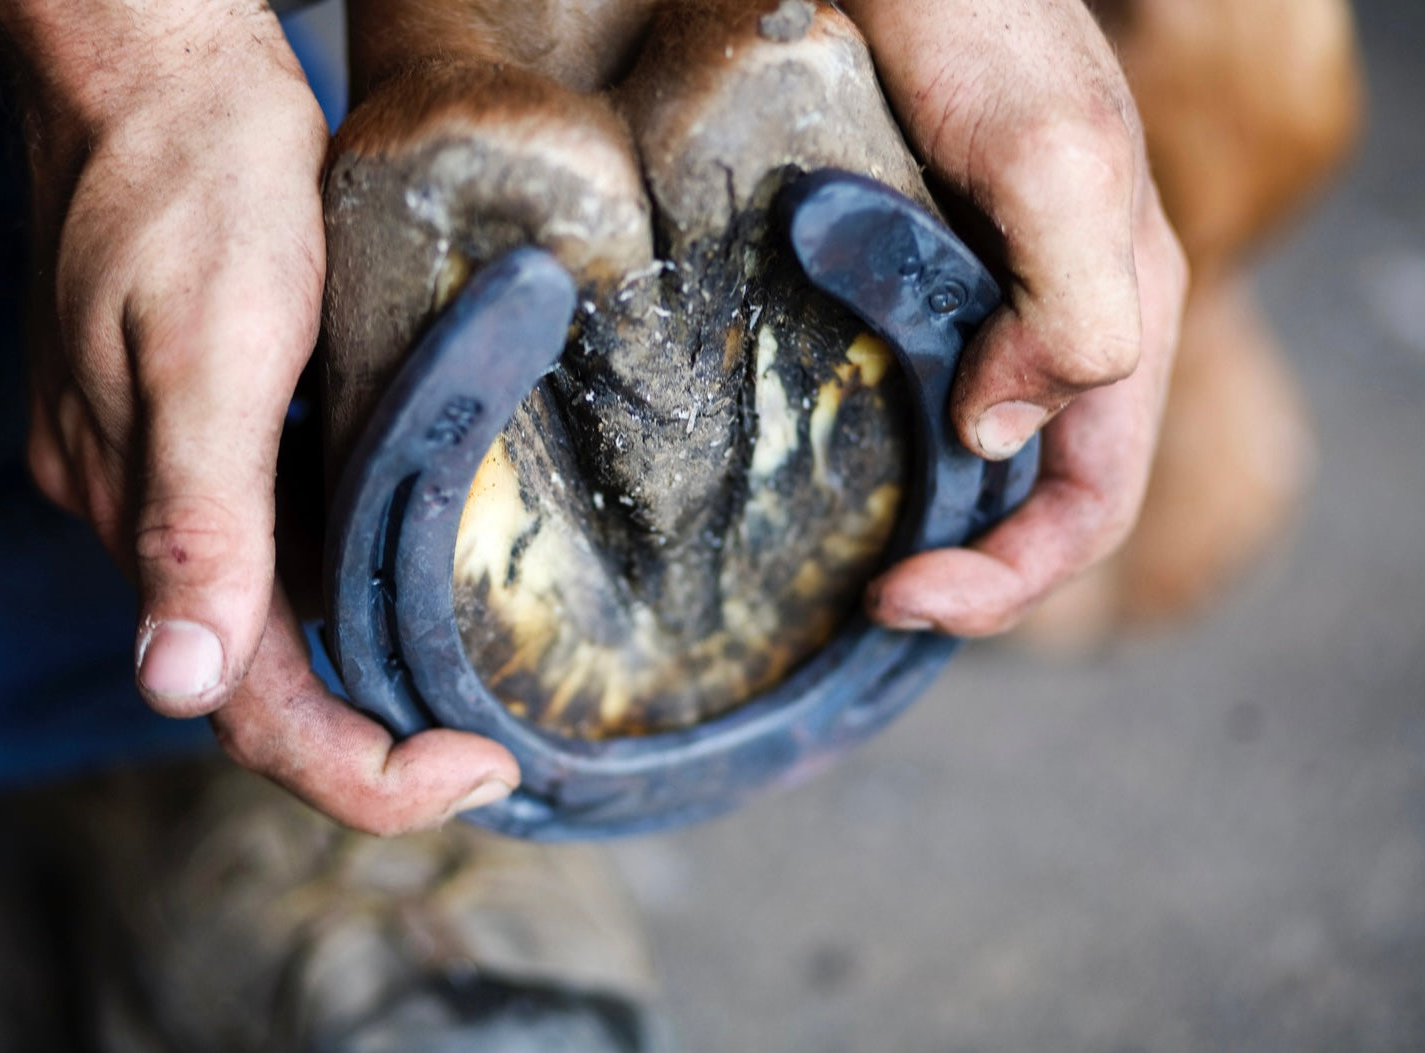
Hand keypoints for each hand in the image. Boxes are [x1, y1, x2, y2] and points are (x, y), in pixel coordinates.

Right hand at [0, 0, 517, 830]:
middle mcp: (151, 519)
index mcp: (147, 521)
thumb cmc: (187, 187)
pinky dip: (350, 576)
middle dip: (381, 739)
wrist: (155, 69)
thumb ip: (192, 525)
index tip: (483, 768)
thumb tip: (177, 686)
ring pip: (275, 616)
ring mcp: (174, 474)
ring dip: (368, 667)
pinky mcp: (206, 429)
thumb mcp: (207, 354)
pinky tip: (418, 558)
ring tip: (479, 682)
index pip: (253, 713)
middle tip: (497, 745)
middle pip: (267, 685)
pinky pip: (280, 538)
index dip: (366, 776)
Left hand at [844, 0, 1189, 633]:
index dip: (1014, 576)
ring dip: (931, 526)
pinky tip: (828, 464)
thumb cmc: (983, 24)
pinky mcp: (921, 279)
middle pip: (1039, 498)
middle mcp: (1060, 324)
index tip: (903, 597)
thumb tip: (995, 435)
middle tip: (872, 599)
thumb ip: (1069, 303)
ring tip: (850, 564)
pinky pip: (924, 394)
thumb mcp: (1051, 159)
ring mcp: (990, 305)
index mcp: (1117, 315)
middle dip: (971, 572)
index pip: (1094, 499)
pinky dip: (890, 453)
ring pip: (981, 458)